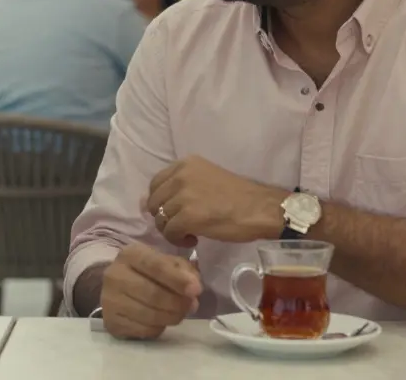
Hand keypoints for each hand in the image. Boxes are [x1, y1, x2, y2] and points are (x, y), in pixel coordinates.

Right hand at [100, 244, 201, 339]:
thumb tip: (193, 287)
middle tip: (192, 306)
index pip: (156, 266)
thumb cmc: (148, 272)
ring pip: (149, 315)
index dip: (178, 280)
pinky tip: (162, 321)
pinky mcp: (111, 322)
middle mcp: (115, 275)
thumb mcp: (166, 262)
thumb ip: (183, 270)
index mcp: (130, 254)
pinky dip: (159, 327)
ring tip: (180, 313)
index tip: (196, 290)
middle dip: (178, 303)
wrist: (119, 287)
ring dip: (172, 317)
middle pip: (153, 294)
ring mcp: (109, 300)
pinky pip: (143, 330)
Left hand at [145, 157, 284, 245]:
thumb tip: (144, 202)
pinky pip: (170, 232)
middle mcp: (180, 176)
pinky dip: (178, 240)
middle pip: (153, 202)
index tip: (173, 212)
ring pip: (160, 219)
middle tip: (182, 226)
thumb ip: (179, 186)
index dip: (160, 202)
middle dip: (164, 218)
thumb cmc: (237, 196)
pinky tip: (194, 239)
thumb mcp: (205, 179)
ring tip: (191, 233)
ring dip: (172, 231)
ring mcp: (183, 196)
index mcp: (184, 164)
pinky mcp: (188, 216)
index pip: (155, 184)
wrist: (260, 209)